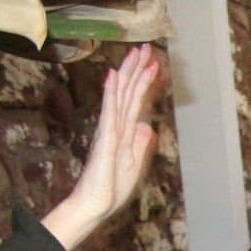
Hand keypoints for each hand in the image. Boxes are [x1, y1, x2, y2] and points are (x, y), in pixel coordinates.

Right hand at [42, 45, 159, 250]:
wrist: (97, 203)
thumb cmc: (112, 186)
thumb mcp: (134, 163)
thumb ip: (139, 143)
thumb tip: (146, 127)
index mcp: (124, 131)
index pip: (135, 101)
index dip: (143, 82)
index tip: (153, 63)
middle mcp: (116, 125)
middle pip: (128, 92)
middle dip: (137, 69)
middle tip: (146, 46)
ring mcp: (110, 130)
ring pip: (122, 96)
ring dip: (129, 74)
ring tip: (136, 53)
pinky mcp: (107, 138)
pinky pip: (111, 111)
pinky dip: (113, 93)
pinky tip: (114, 76)